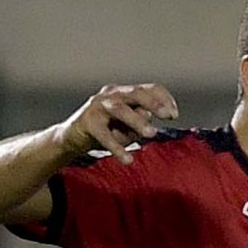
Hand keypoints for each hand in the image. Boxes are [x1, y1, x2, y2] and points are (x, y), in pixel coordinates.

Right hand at [56, 84, 179, 164]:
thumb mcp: (129, 126)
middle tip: (168, 116)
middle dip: (154, 103)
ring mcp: (98, 106)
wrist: (73, 138)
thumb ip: (141, 120)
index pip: (149, 89)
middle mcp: (112, 94)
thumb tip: (149, 116)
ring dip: (137, 121)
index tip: (174, 115)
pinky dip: (117, 148)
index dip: (164, 99)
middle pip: (136, 93)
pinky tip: (128, 159)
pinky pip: (104, 135)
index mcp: (125, 93)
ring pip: (120, 109)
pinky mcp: (87, 122)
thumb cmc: (108, 130)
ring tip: (151, 134)